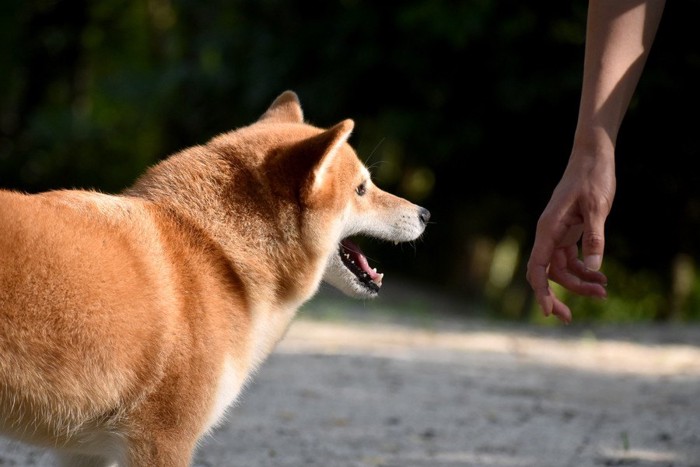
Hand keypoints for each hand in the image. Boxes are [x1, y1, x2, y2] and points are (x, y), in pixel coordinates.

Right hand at [526, 150, 613, 322]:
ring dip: (579, 285)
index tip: (547, 311)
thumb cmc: (592, 178)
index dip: (540, 291)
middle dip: (557, 296)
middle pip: (547, 274)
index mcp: (548, 229)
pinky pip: (572, 260)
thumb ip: (594, 238)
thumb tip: (594, 271)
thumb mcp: (597, 208)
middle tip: (570, 319)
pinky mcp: (569, 233)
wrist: (593, 157)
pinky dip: (585, 271)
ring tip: (603, 292)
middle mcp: (548, 234)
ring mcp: (558, 235)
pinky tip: (601, 278)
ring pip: (562, 270)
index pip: (538, 267)